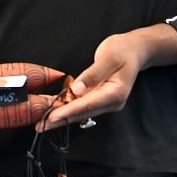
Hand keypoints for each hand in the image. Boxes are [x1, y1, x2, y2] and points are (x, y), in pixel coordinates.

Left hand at [37, 24, 176, 131]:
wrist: (134, 51)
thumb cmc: (122, 51)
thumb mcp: (108, 58)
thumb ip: (93, 74)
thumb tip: (77, 89)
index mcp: (115, 93)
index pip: (87, 105)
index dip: (68, 111)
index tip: (52, 117)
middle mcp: (112, 102)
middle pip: (83, 113)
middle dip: (62, 119)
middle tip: (41, 125)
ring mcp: (107, 102)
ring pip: (82, 112)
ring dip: (64, 117)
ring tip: (44, 123)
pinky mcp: (101, 99)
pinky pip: (83, 107)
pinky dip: (70, 110)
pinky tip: (56, 112)